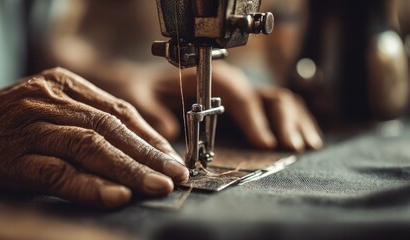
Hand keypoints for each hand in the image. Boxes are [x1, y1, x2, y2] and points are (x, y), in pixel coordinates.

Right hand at [0, 67, 188, 207]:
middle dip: (147, 154)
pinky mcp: (13, 157)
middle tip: (176, 174)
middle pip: (110, 128)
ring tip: (157, 186)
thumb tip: (143, 147)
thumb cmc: (15, 122)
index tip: (171, 157)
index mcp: (65, 85)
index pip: (119, 110)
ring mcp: (32, 127)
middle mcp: (50, 101)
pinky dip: (88, 185)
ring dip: (128, 169)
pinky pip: (56, 172)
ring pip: (89, 147)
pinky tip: (115, 196)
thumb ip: (93, 121)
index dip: (149, 136)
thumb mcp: (56, 108)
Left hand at [116, 61, 322, 150]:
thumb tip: (171, 130)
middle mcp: (232, 84)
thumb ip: (152, 112)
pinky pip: (279, 108)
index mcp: (209, 80)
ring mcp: (243, 94)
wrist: (147, 84)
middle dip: (283, 122)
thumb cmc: (146, 89)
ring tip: (305, 145)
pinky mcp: (249, 105)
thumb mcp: (140, 97)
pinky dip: (295, 121)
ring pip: (280, 101)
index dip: (254, 118)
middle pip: (267, 96)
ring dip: (295, 122)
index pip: (239, 96)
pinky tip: (305, 138)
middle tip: (290, 147)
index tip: (264, 143)